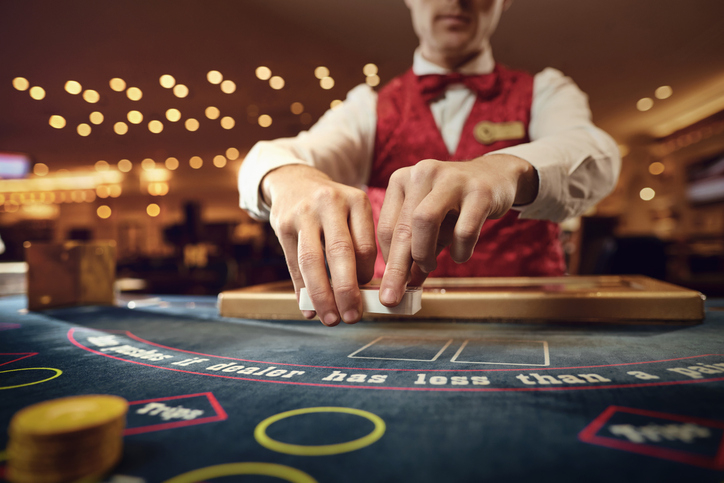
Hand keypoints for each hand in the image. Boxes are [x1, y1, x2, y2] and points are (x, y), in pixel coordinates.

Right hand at [261, 165, 376, 324]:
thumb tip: (363, 293)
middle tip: (353, 318)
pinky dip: (301, 290)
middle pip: (340, 252)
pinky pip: (293, 264)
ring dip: (322, 295)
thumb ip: (359, 246)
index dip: (366, 276)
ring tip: (330, 319)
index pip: (365, 246)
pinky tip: (308, 309)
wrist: (294, 182)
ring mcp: (304, 213)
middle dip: (347, 290)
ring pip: (312, 261)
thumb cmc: (332, 208)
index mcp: (356, 201)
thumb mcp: (352, 213)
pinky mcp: (283, 224)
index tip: (365, 295)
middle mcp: (330, 203)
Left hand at [376, 154, 537, 305]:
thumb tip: (402, 286)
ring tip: (430, 266)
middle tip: (393, 298)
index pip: (387, 227)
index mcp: (402, 180)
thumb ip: (415, 251)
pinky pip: (464, 230)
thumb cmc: (454, 206)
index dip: (388, 261)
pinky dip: (460, 250)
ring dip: (424, 253)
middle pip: (403, 227)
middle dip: (397, 269)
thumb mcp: (430, 225)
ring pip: (425, 221)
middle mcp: (422, 173)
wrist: (495, 177)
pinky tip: (460, 254)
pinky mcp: (480, 191)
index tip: (391, 285)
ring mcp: (451, 179)